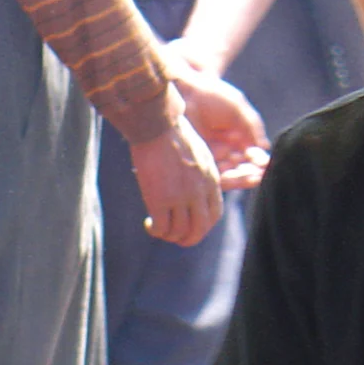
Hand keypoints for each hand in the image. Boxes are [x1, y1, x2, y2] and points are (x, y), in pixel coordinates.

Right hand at [130, 113, 223, 246]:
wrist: (157, 125)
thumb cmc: (173, 134)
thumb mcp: (198, 153)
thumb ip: (200, 174)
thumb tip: (194, 188)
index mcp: (211, 180)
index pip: (215, 214)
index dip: (204, 226)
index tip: (192, 226)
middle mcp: (198, 192)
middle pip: (200, 229)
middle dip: (188, 239)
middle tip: (176, 238)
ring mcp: (180, 197)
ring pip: (179, 232)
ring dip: (169, 236)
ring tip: (159, 229)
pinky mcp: (160, 199)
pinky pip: (161, 228)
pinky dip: (155, 231)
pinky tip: (149, 223)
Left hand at [171, 65, 270, 190]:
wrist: (186, 91)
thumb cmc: (213, 95)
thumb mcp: (238, 108)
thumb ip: (252, 126)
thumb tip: (265, 147)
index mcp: (240, 139)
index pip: (254, 157)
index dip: (260, 162)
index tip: (264, 163)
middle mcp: (228, 151)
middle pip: (242, 170)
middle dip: (250, 174)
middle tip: (254, 175)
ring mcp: (213, 157)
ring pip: (229, 176)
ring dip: (238, 179)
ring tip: (243, 176)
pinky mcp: (198, 161)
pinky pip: (212, 176)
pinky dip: (221, 178)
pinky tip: (227, 174)